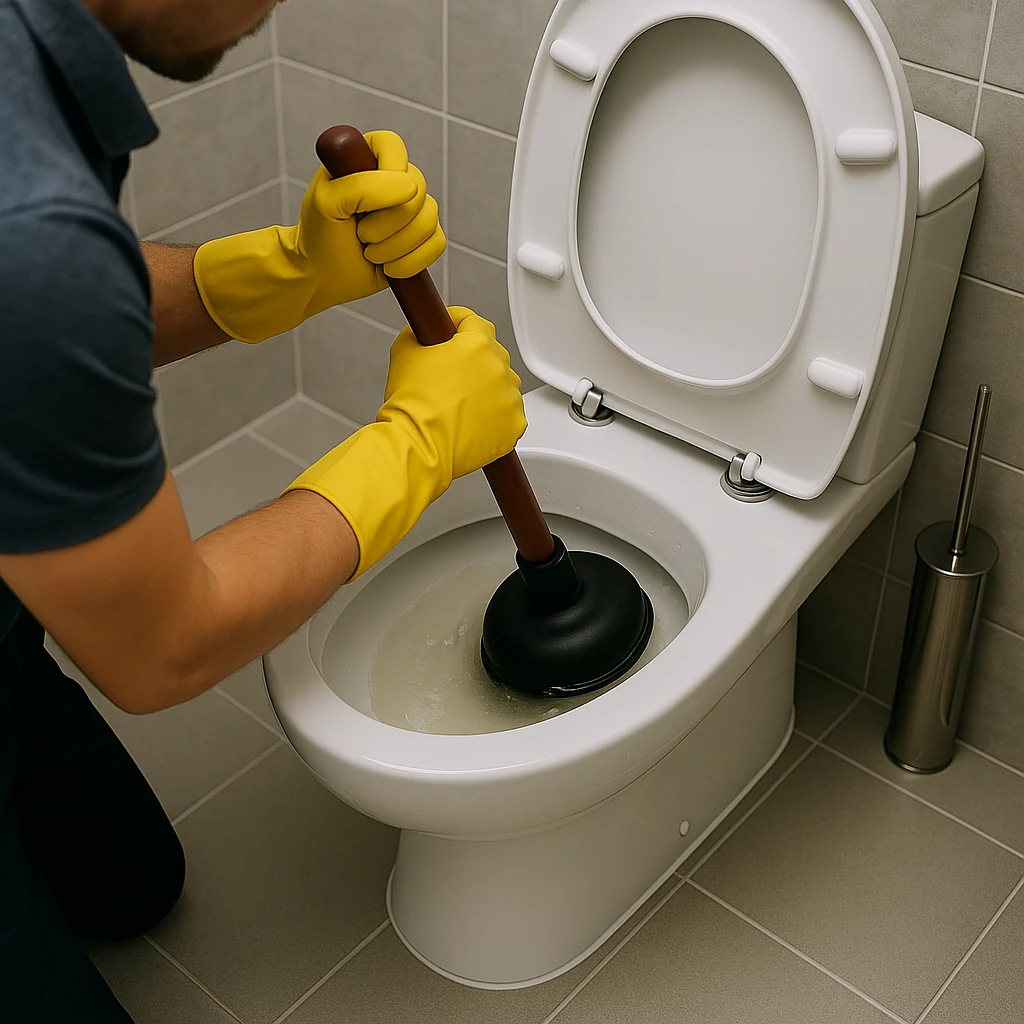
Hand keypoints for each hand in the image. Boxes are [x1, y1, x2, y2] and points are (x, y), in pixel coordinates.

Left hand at [192, 130, 444, 343]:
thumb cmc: (320, 235)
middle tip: (361, 234)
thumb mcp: (329, 203)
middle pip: (417, 190)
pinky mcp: (422, 238)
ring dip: (396, 247)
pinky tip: (389, 268)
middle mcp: (393, 178)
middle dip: (388, 224)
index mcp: (366, 157)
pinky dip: (412, 262)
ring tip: (370, 253)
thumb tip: (411, 189)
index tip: (363, 205)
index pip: (393, 148)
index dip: (386, 178)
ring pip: (429, 220)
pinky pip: (437, 244)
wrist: (321, 275)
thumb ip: (364, 186)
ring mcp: (411, 209)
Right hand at [285, 307, 526, 578]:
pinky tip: (467, 426)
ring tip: (452, 407)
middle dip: (468, 362)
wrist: (411, 452)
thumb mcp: (404, 353)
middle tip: (444, 376)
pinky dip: (489, 420)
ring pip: (499, 387)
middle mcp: (499, 370)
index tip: (447, 333)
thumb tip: (421, 333)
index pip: (473, 320)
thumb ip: (419, 337)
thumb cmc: (403, 406)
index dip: (456, 326)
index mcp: (475, 343)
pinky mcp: (510, 432)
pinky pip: (504, 418)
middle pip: (489, 355)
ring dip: (480, 392)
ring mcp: (508, 402)